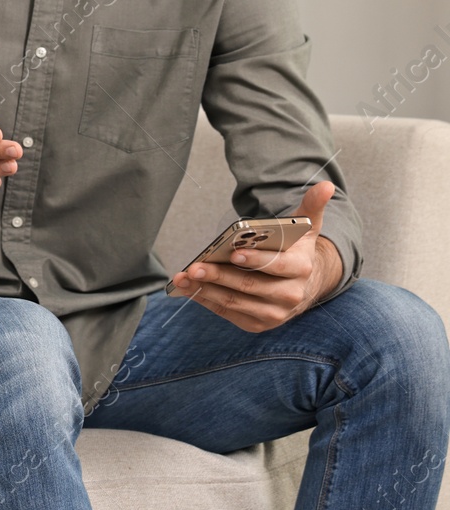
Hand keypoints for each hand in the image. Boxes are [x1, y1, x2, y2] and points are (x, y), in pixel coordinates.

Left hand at [168, 181, 343, 332]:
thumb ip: (312, 207)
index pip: (277, 265)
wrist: (304, 284)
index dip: (255, 260)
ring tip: (184, 276)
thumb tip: (326, 185)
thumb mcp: (305, 228)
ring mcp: (274, 313)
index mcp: (301, 269)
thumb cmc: (296, 250)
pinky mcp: (258, 323)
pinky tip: (189, 287)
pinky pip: (227, 313)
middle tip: (195, 266)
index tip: (233, 253)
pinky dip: (206, 300)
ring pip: (234, 302)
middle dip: (219, 276)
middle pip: (249, 286)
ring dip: (206, 289)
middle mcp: (290, 295)